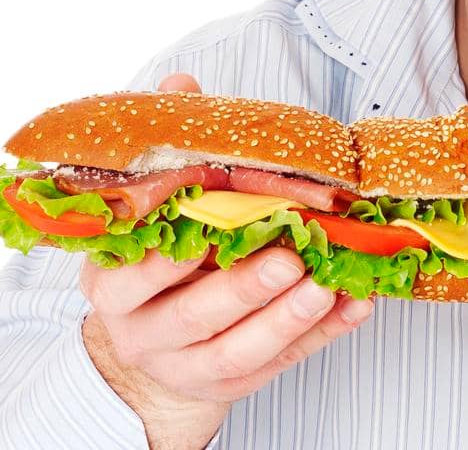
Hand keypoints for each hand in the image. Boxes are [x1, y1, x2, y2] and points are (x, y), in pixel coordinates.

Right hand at [78, 73, 373, 449]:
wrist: (153, 347)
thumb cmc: (157, 264)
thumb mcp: (150, 211)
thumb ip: (168, 153)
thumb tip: (181, 85)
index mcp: (113, 285)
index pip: (133, 274)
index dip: (169, 255)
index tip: (212, 219)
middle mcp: (142, 331)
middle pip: (193, 315)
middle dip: (244, 287)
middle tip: (289, 256)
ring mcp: (185, 364)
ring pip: (237, 349)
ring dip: (287, 318)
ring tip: (327, 286)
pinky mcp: (229, 382)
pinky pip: (279, 362)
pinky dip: (320, 335)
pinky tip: (354, 305)